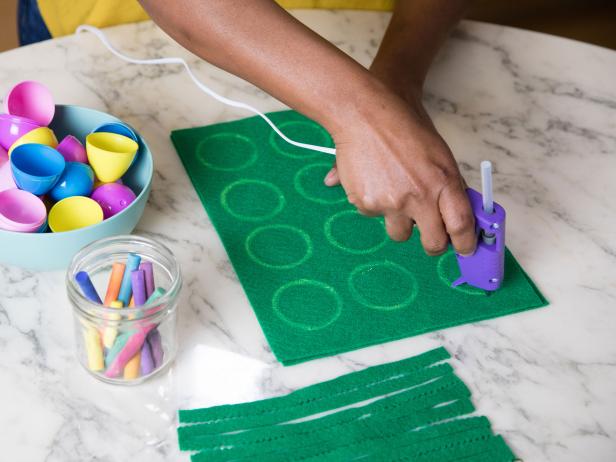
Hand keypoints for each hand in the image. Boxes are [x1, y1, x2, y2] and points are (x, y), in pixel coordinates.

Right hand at [324, 84, 475, 255]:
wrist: (365, 114)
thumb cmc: (403, 126)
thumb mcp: (438, 153)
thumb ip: (448, 185)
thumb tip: (457, 215)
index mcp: (444, 180)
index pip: (461, 224)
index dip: (465, 243)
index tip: (465, 249)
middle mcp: (420, 196)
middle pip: (433, 242)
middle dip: (434, 244)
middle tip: (430, 237)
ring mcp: (392, 203)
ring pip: (400, 233)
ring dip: (400, 222)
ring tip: (393, 194)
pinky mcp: (367, 204)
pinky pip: (374, 216)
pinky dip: (373, 203)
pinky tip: (372, 179)